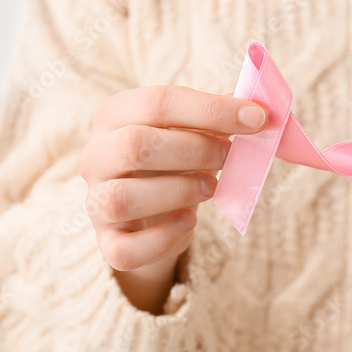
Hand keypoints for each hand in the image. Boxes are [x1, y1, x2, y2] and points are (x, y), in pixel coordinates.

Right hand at [77, 86, 266, 312]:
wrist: (154, 211)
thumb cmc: (176, 161)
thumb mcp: (194, 131)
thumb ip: (219, 118)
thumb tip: (257, 109)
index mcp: (114, 115)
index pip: (158, 102)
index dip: (212, 110)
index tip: (257, 119)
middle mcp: (94, 156)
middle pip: (135, 145)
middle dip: (195, 149)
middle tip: (230, 155)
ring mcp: (95, 201)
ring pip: (123, 198)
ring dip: (178, 191)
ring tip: (211, 187)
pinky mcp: (107, 243)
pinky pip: (126, 249)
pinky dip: (164, 238)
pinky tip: (189, 221)